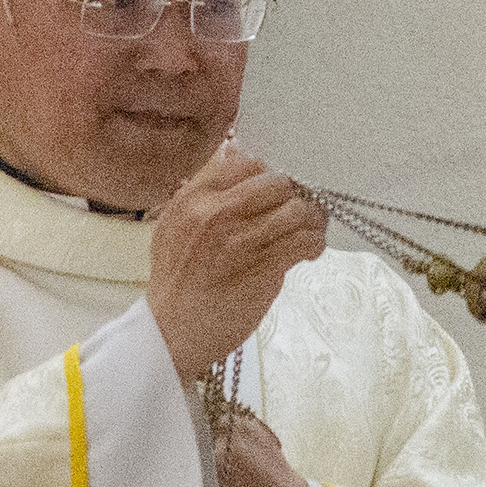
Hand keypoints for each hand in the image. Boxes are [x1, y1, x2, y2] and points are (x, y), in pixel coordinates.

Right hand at [147, 139, 328, 381]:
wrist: (171, 331)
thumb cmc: (176, 282)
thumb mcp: (173, 226)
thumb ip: (202, 192)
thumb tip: (235, 155)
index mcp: (195, 199)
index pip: (247, 164)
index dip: (269, 177)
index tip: (276, 193)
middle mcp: (218, 213)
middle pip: (278, 183)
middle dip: (295, 195)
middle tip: (301, 209)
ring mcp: (243, 240)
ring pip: (298, 210)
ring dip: (311, 220)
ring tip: (310, 230)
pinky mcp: (265, 267)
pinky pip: (305, 241)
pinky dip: (314, 243)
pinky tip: (309, 251)